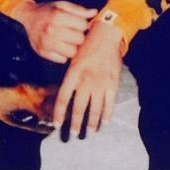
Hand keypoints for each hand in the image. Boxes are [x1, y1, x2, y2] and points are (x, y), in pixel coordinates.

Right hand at [10, 0, 96, 63]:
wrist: (28, 17)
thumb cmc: (48, 10)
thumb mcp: (63, 5)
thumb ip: (79, 10)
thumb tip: (95, 13)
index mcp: (58, 15)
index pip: (83, 25)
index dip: (83, 24)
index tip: (77, 23)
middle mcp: (51, 29)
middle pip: (79, 39)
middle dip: (78, 36)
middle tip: (72, 32)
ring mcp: (46, 42)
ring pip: (72, 52)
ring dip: (72, 46)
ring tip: (67, 40)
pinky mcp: (43, 52)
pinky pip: (63, 59)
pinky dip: (63, 54)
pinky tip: (59, 46)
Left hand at [52, 21, 122, 136]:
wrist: (106, 35)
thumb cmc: (87, 45)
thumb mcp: (74, 58)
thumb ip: (71, 76)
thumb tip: (66, 94)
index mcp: (73, 73)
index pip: (63, 98)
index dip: (59, 113)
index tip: (57, 124)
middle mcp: (86, 80)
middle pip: (79, 107)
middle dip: (76, 123)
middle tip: (73, 133)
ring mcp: (100, 83)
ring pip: (95, 108)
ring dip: (92, 122)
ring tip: (89, 131)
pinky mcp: (112, 83)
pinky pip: (109, 103)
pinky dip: (108, 114)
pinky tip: (105, 122)